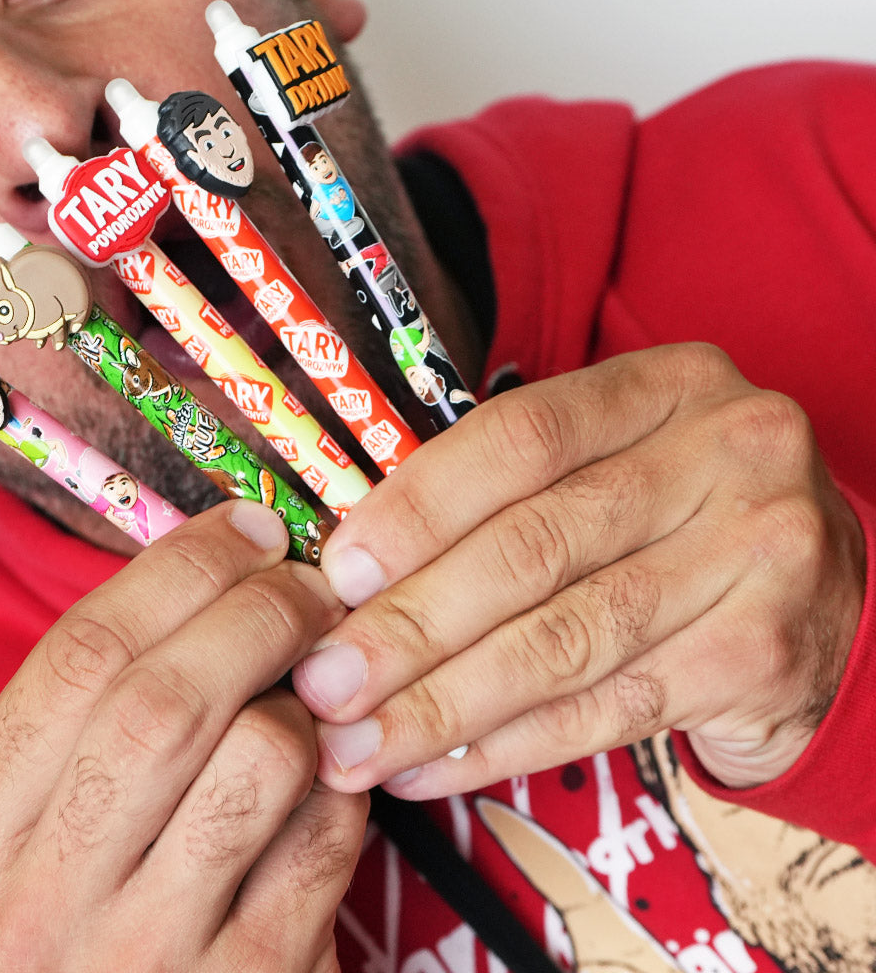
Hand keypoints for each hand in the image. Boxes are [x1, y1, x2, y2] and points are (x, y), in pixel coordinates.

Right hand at [0, 500, 366, 971]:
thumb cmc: (109, 897)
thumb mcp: (62, 803)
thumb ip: (111, 693)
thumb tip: (231, 550)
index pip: (80, 652)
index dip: (183, 569)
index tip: (250, 528)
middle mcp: (41, 900)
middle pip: (166, 697)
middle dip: (260, 611)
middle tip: (311, 583)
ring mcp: (146, 954)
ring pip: (259, 757)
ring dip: (307, 700)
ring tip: (312, 694)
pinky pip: (326, 831)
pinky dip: (343, 779)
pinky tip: (326, 777)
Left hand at [292, 343, 865, 796]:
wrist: (830, 594)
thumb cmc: (679, 517)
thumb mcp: (616, 462)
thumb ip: (510, 489)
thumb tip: (360, 567)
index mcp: (665, 384)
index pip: (520, 437)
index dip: (419, 506)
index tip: (342, 571)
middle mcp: (724, 453)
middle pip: (533, 546)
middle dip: (412, 625)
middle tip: (325, 683)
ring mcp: (757, 553)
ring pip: (565, 638)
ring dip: (445, 702)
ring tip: (361, 741)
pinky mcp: (763, 653)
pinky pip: (609, 708)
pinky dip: (512, 743)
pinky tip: (438, 766)